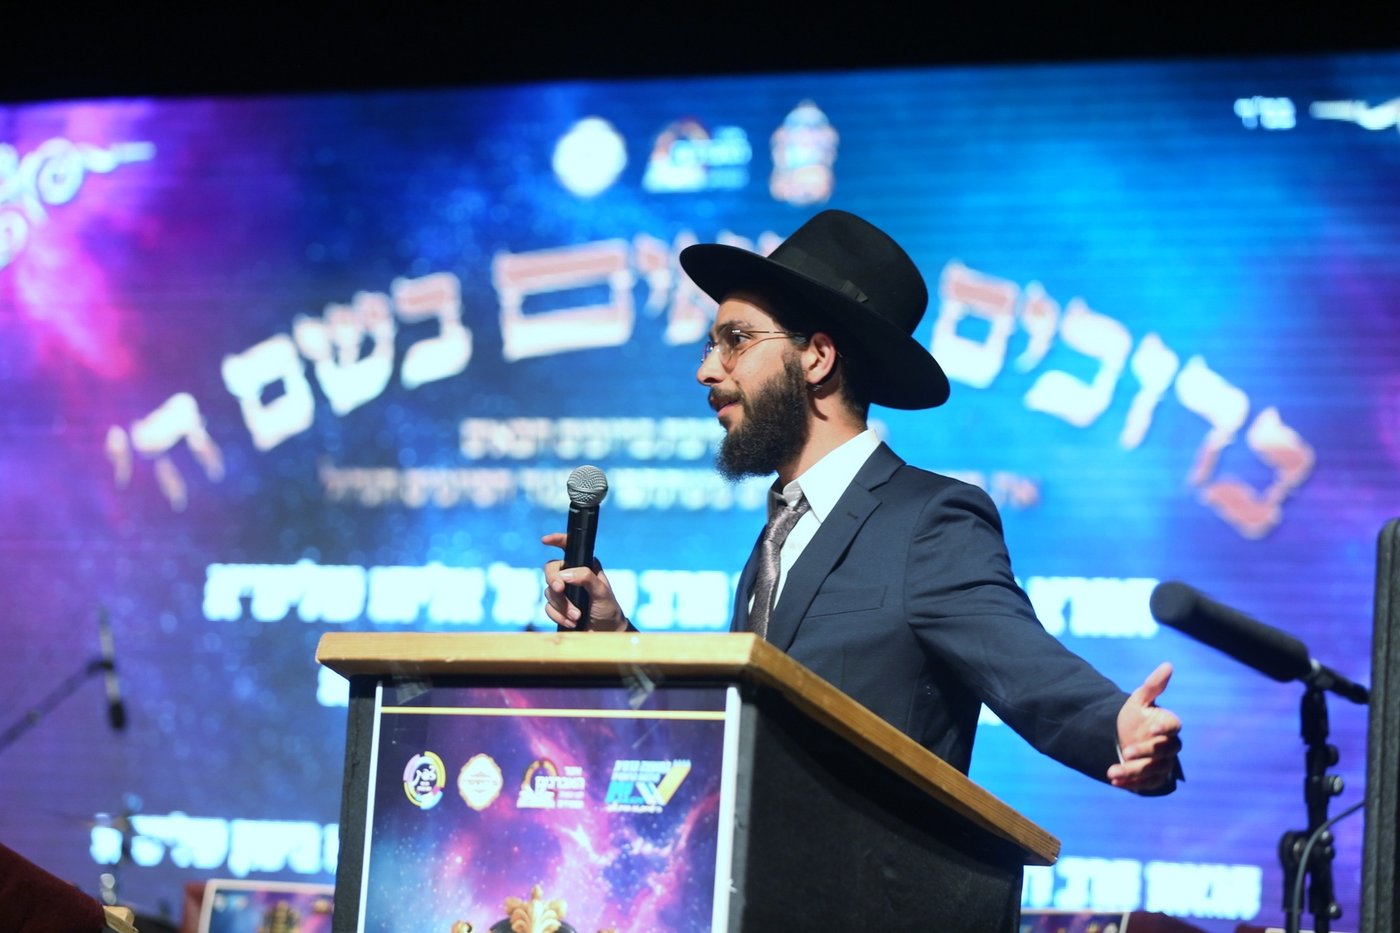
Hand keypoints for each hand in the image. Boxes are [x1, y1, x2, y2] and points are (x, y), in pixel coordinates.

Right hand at [541, 532, 628, 630]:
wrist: (606, 632)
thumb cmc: (608, 609)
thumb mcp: (602, 591)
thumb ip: (586, 578)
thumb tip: (565, 575)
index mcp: (585, 566)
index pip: (569, 547)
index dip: (557, 540)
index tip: (545, 540)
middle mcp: (572, 575)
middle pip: (551, 570)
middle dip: (554, 580)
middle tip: (560, 589)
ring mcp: (564, 591)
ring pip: (549, 591)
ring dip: (562, 606)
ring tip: (577, 615)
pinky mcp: (558, 607)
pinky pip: (548, 608)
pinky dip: (559, 616)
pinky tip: (572, 622)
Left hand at [1108, 661, 1182, 792]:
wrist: (1127, 737)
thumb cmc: (1137, 717)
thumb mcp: (1140, 700)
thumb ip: (1153, 686)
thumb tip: (1167, 665)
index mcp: (1168, 725)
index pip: (1173, 727)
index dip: (1164, 728)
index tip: (1152, 728)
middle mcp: (1169, 746)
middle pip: (1164, 751)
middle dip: (1146, 752)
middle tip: (1125, 751)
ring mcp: (1163, 764)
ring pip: (1153, 770)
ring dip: (1133, 772)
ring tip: (1111, 771)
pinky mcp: (1154, 778)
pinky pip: (1145, 783)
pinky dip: (1130, 783)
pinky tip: (1114, 781)